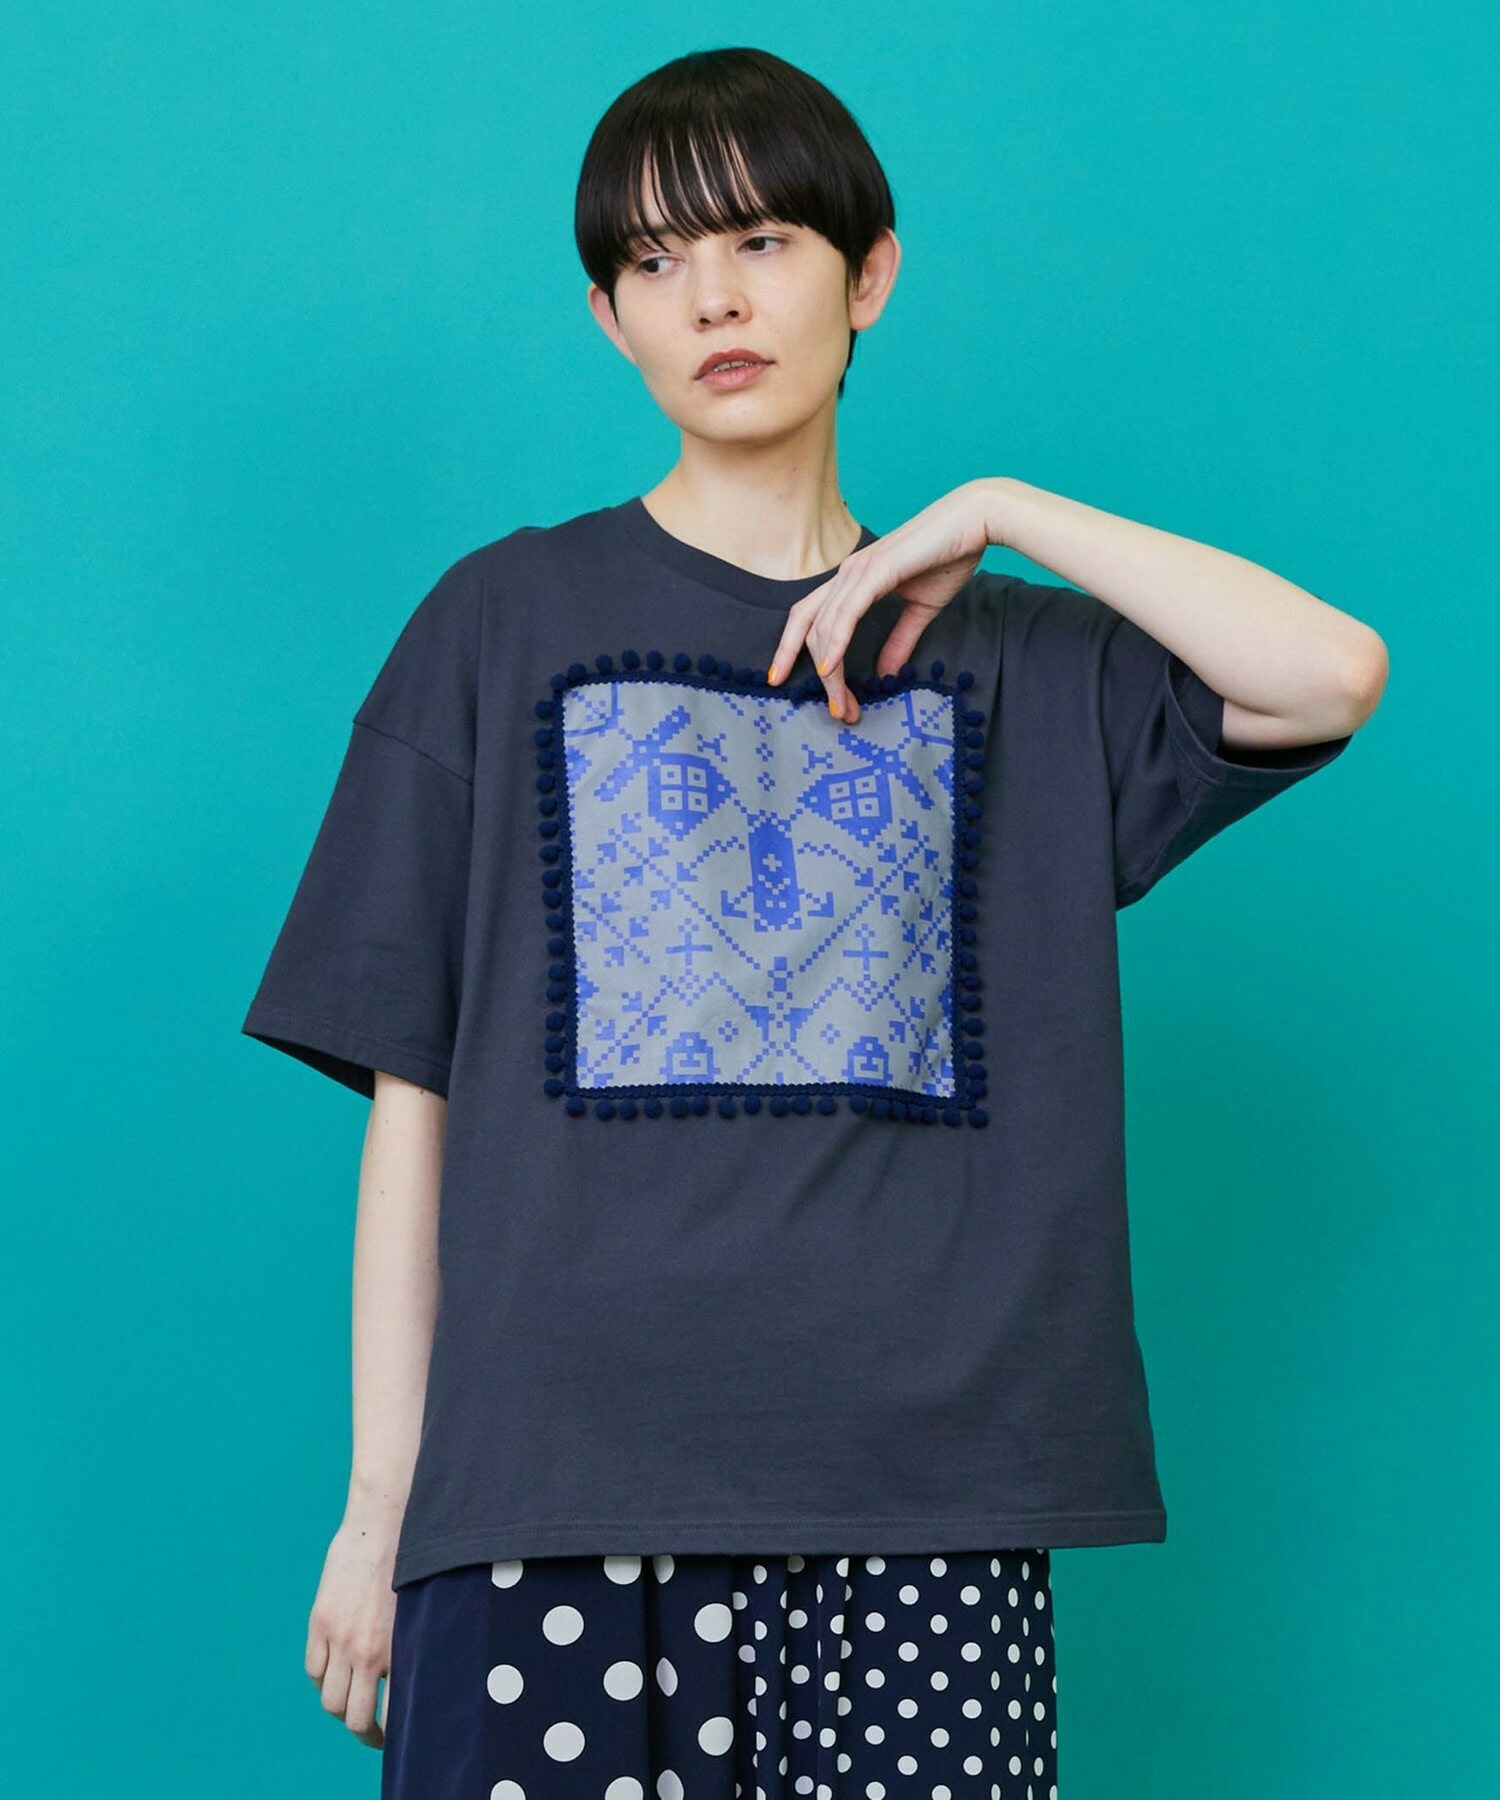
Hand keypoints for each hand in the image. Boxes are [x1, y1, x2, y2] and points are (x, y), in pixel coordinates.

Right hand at [305, 1514, 399, 1748]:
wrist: (385, 1521)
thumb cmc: (413, 1562)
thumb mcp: (423, 1610)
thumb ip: (412, 1647)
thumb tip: (413, 1680)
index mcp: (399, 1649)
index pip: (389, 1714)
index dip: (389, 1734)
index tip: (394, 1736)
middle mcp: (366, 1650)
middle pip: (352, 1717)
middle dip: (364, 1732)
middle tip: (373, 1732)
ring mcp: (339, 1637)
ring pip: (330, 1699)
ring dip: (340, 1708)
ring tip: (352, 1704)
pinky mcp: (320, 1621)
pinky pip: (314, 1669)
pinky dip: (323, 1679)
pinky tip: (335, 1673)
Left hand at [766, 479, 996, 723]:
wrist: (975, 521)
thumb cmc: (950, 556)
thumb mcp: (921, 609)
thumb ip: (900, 640)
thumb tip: (886, 672)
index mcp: (853, 579)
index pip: (810, 618)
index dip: (792, 650)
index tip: (789, 683)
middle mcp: (848, 573)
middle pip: (809, 628)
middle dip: (817, 675)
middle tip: (837, 711)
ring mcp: (859, 569)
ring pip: (826, 627)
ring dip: (830, 672)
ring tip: (841, 704)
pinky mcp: (876, 571)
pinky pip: (846, 613)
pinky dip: (835, 643)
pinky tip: (830, 670)